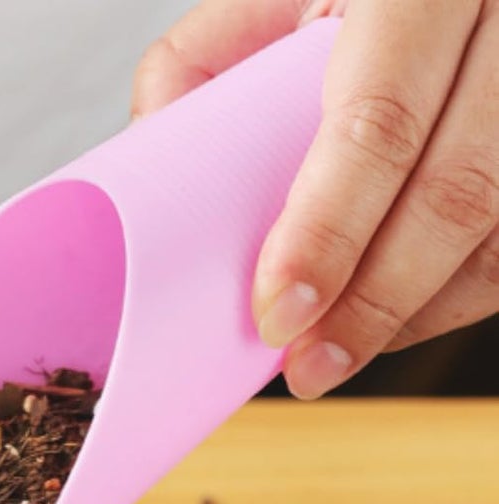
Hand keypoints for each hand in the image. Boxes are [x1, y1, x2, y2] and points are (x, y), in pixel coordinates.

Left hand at [133, 0, 498, 397]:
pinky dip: (455, 297)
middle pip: (457, 189)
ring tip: (336, 359)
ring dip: (415, 311)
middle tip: (306, 366)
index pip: (380, 123)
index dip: (328, 233)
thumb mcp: (262, 1)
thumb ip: (198, 68)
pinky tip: (394, 323)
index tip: (276, 313)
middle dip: (374, 299)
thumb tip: (148, 159)